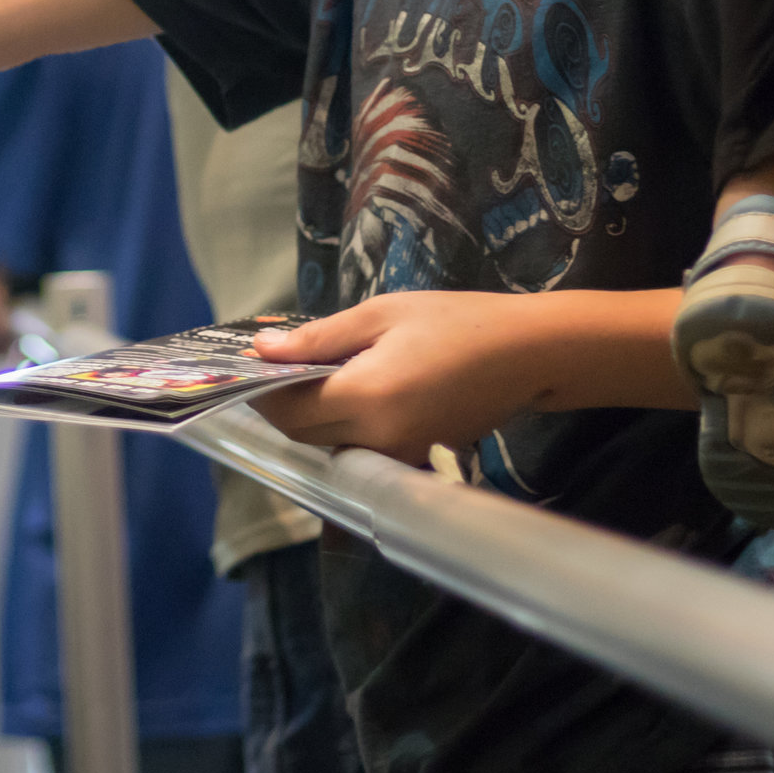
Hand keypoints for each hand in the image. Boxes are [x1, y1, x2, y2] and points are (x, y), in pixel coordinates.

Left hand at [244, 293, 554, 464]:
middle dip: (279, 403)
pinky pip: (359, 446)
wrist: (527, 354)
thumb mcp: (380, 315)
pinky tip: (343, 390)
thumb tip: (262, 348)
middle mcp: (378, 437)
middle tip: (272, 365)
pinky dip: (340, 424)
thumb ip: (317, 338)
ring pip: (328, 443)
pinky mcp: (413, 457)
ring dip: (308, 415)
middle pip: (303, 434)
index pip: (289, 410)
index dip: (261, 391)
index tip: (247, 364)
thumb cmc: (455, 322)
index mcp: (367, 398)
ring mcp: (398, 454)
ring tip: (306, 372)